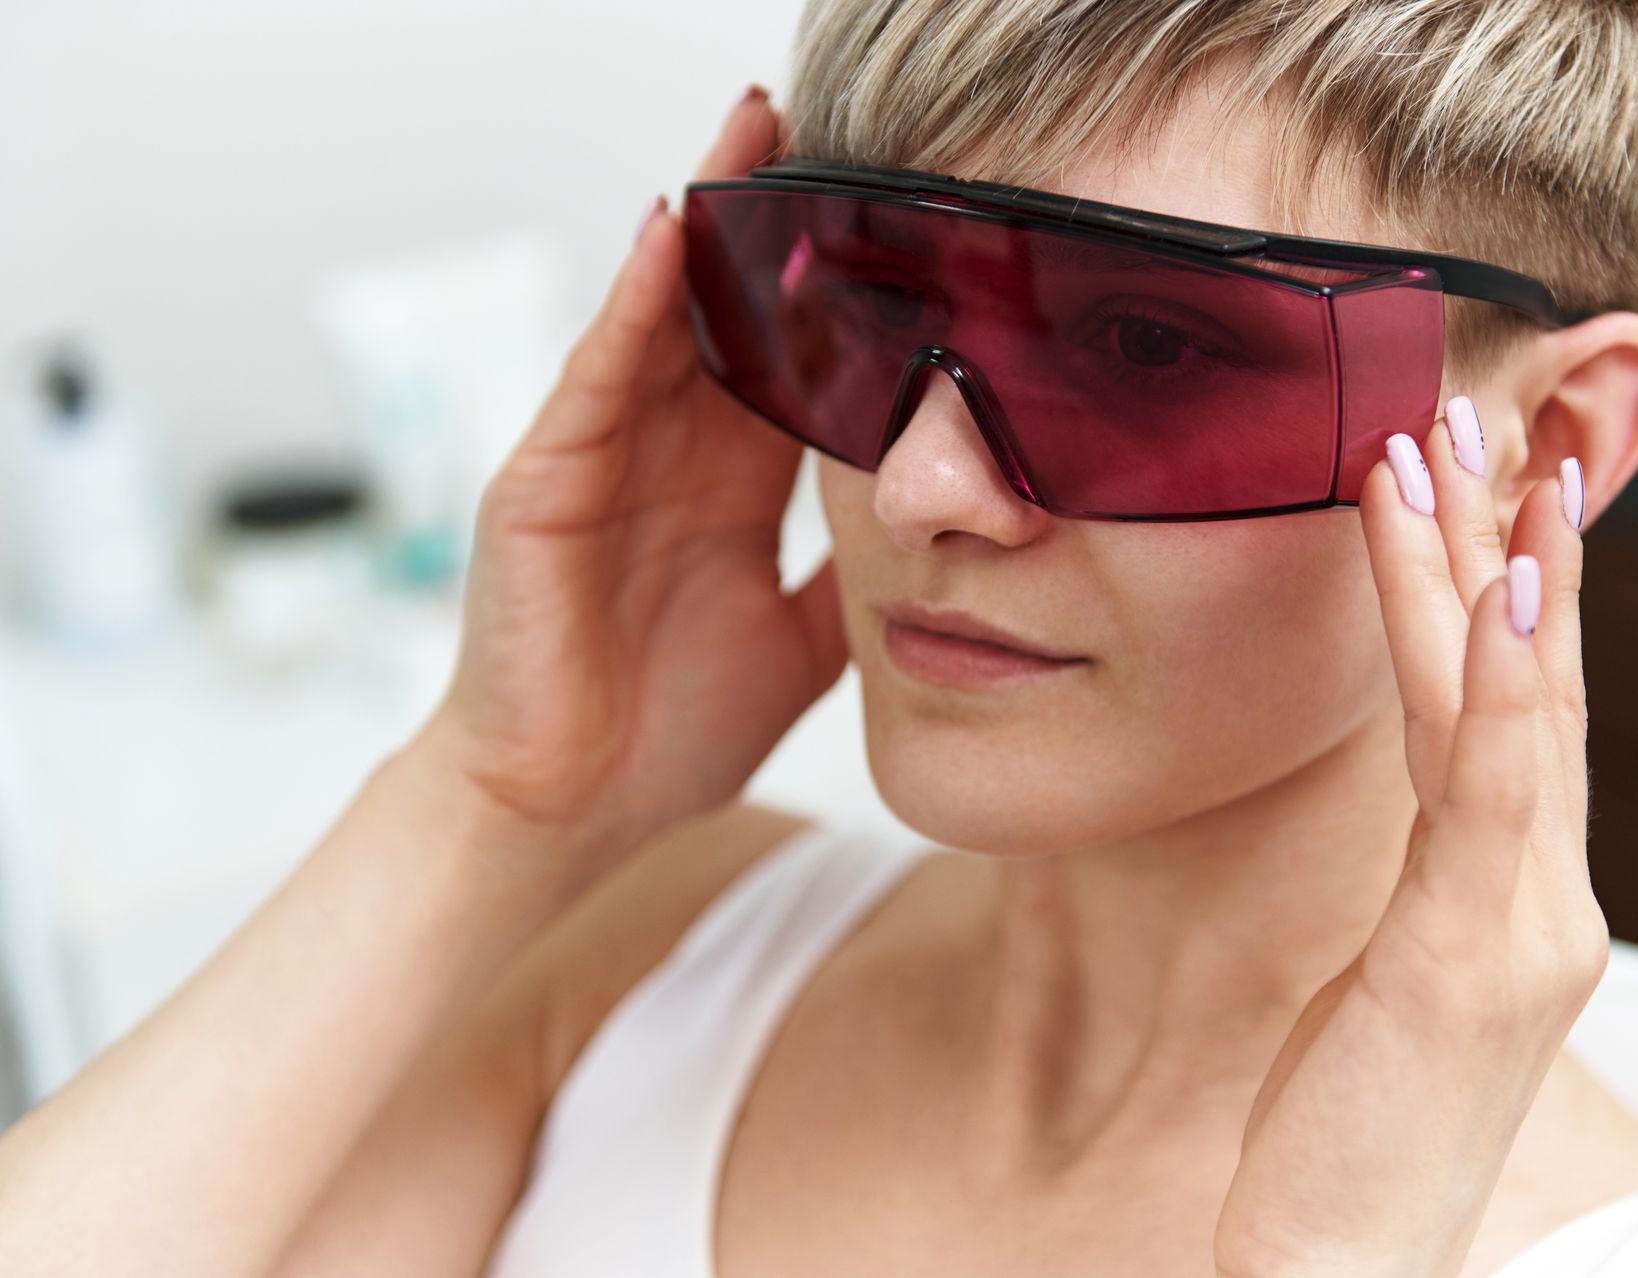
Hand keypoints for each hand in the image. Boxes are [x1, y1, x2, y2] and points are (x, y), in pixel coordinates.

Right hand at [410, 86, 846, 895]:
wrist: (571, 813)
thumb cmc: (663, 733)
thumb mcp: (802, 644)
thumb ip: (854, 578)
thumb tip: (943, 543)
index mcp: (733, 486)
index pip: (795, 358)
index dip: (843, 291)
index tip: (899, 216)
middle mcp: (671, 455)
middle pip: (729, 309)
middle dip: (772, 220)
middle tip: (827, 123)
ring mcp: (605, 460)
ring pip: (660, 317)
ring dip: (705, 224)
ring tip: (755, 129)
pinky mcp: (546, 486)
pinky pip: (593, 379)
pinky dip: (630, 307)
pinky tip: (670, 235)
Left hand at [1212, 399, 1606, 1277]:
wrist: (1349, 1270)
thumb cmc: (1352, 1134)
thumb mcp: (1388, 986)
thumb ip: (1422, 892)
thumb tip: (1414, 809)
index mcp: (1518, 897)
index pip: (1515, 715)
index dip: (1507, 593)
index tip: (1485, 487)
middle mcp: (1546, 898)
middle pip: (1527, 687)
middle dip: (1499, 545)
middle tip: (1472, 418)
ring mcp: (1527, 927)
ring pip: (1510, 711)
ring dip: (1482, 572)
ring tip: (1459, 456)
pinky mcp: (1475, 959)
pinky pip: (1490, 792)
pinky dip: (1497, 683)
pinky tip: (1500, 591)